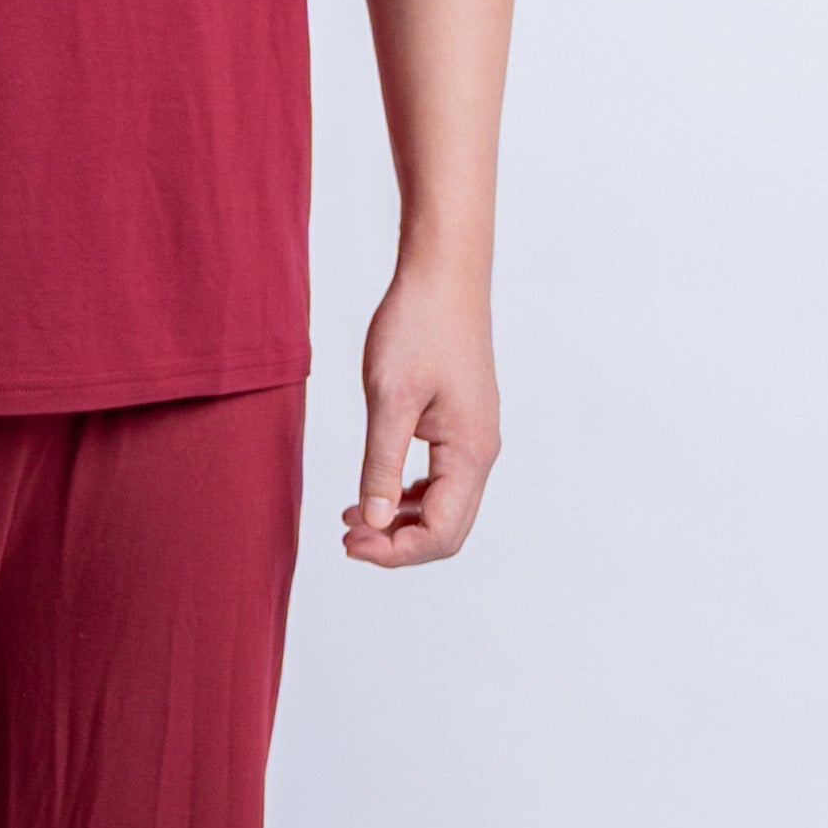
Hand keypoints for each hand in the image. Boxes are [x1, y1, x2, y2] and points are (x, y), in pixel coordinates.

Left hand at [341, 266, 497, 568]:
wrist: (444, 275)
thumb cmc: (418, 327)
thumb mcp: (390, 399)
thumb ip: (380, 464)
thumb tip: (372, 521)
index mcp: (470, 453)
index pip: (441, 534)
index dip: (395, 551)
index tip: (349, 542)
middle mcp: (481, 452)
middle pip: (448, 528)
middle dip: (398, 544)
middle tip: (346, 539)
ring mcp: (474, 437)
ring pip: (444, 505)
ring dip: (400, 521)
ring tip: (352, 519)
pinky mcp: (462, 423)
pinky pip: (441, 478)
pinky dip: (407, 494)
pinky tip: (374, 490)